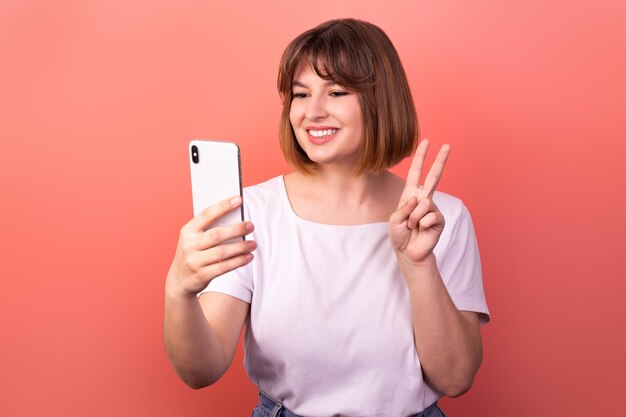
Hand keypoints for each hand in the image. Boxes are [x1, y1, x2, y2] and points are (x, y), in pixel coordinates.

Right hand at [166, 196, 255, 297]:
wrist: (179, 280)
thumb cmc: (193, 253)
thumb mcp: (193, 238)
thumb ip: (209, 229)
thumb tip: (235, 218)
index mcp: (187, 231)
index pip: (207, 214)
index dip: (223, 206)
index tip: (239, 199)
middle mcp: (189, 245)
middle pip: (217, 234)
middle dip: (237, 229)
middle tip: (251, 226)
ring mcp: (194, 261)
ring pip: (222, 252)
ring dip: (241, 247)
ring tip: (253, 244)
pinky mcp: (201, 275)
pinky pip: (224, 267)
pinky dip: (238, 261)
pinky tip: (248, 257)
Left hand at [389, 139, 449, 264]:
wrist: (408, 252)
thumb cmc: (400, 235)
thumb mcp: (394, 219)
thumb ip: (405, 207)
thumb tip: (420, 198)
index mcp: (411, 195)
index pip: (416, 172)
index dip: (420, 157)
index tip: (426, 142)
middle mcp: (424, 198)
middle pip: (434, 176)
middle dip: (440, 160)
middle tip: (448, 145)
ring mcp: (433, 208)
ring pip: (424, 204)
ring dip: (414, 218)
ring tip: (412, 226)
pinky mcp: (439, 219)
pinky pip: (430, 215)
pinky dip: (421, 224)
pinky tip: (421, 230)